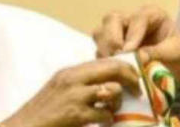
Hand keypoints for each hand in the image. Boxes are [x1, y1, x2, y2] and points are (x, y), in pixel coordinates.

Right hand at [2, 58, 140, 126]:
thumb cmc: (42, 115)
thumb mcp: (60, 91)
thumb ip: (80, 84)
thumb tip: (106, 83)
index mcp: (70, 72)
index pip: (106, 60)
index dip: (125, 66)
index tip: (134, 76)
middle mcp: (73, 79)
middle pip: (114, 68)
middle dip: (131, 78)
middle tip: (137, 90)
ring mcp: (75, 95)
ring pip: (113, 90)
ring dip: (118, 102)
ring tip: (112, 111)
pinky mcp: (76, 114)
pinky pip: (105, 113)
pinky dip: (108, 119)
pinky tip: (102, 122)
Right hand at [92, 5, 179, 88]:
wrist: (178, 71)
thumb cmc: (179, 57)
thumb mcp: (176, 53)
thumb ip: (157, 53)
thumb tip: (138, 57)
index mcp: (151, 15)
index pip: (138, 18)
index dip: (132, 34)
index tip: (129, 51)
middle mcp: (132, 19)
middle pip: (112, 19)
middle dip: (112, 38)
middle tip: (117, 57)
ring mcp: (118, 33)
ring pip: (101, 32)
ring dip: (104, 49)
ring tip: (113, 66)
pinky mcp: (111, 48)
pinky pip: (99, 49)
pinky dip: (102, 60)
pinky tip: (110, 72)